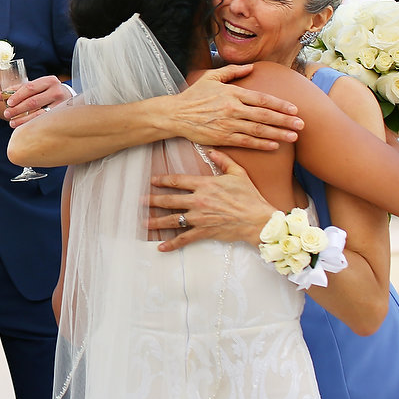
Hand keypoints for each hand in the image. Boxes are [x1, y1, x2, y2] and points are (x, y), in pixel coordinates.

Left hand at [3, 76, 71, 126]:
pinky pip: (43, 121)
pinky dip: (31, 124)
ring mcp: (60, 105)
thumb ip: (18, 90)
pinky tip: (22, 127)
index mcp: (49, 81)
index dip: (17, 95)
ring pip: (38, 114)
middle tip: (6, 114)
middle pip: (33, 101)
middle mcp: (57, 91)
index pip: (30, 87)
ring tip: (12, 123)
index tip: (8, 103)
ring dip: (23, 119)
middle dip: (17, 108)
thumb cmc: (47, 91)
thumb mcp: (37, 87)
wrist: (69, 98)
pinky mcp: (60, 116)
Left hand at [146, 150, 276, 251]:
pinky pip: (185, 239)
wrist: (258, 220)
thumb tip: (211, 151)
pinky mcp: (204, 232)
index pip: (178, 181)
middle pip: (169, 200)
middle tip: (139, 201)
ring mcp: (200, 217)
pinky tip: (161, 247)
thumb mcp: (238, 174)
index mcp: (205, 185)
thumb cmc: (250, 197)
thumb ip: (223, 161)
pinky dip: (172, 244)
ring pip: (173, 219)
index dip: (163, 180)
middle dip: (152, 200)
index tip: (152, 180)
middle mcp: (198, 201)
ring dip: (156, 221)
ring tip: (144, 222)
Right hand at [169, 65, 302, 149]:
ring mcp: (228, 124)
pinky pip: (246, 141)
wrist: (175, 114)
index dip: (280, 104)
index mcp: (232, 93)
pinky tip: (274, 145)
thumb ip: (232, 71)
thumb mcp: (211, 77)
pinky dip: (261, 144)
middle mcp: (232, 108)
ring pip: (258, 129)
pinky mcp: (222, 137)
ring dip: (278, 133)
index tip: (294, 109)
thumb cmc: (193, 95)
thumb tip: (251, 67)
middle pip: (265, 115)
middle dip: (285, 120)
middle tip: (302, 125)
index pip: (262, 99)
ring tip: (293, 136)